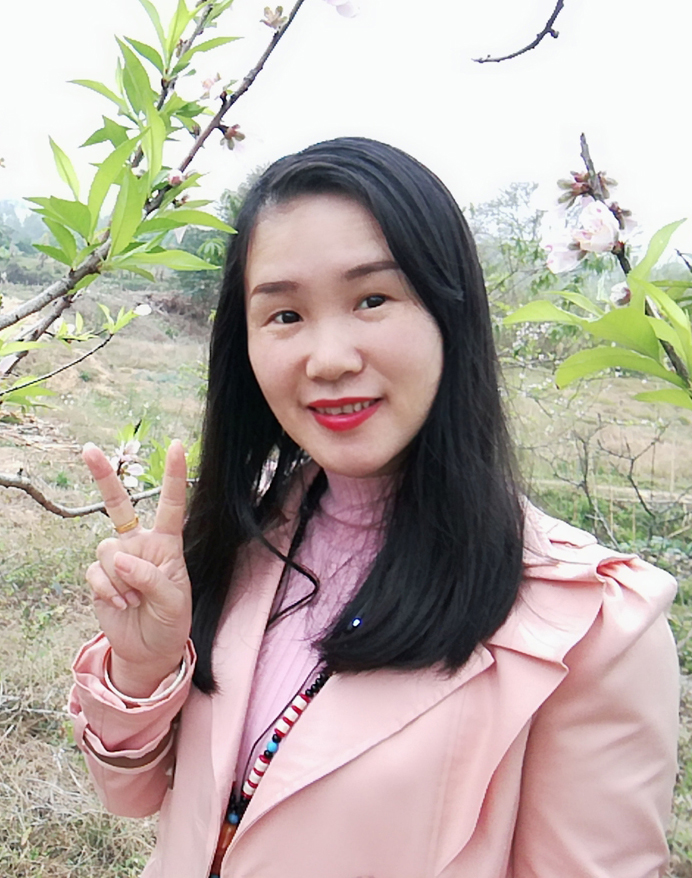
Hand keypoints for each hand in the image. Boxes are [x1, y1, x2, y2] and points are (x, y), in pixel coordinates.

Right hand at [82, 439, 191, 696]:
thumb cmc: (171, 620)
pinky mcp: (99, 577)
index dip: (173, 476)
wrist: (150, 649)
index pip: (171, 505)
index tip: (177, 446)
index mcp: (167, 543)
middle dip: (103, 476)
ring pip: (107, 550)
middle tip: (88, 449)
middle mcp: (140, 544)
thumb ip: (151, 577)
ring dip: (120, 579)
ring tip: (135, 599)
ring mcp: (117, 560)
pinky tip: (121, 604)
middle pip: (118, 505)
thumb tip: (120, 558)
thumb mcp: (174, 601)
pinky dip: (108, 591)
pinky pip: (96, 573)